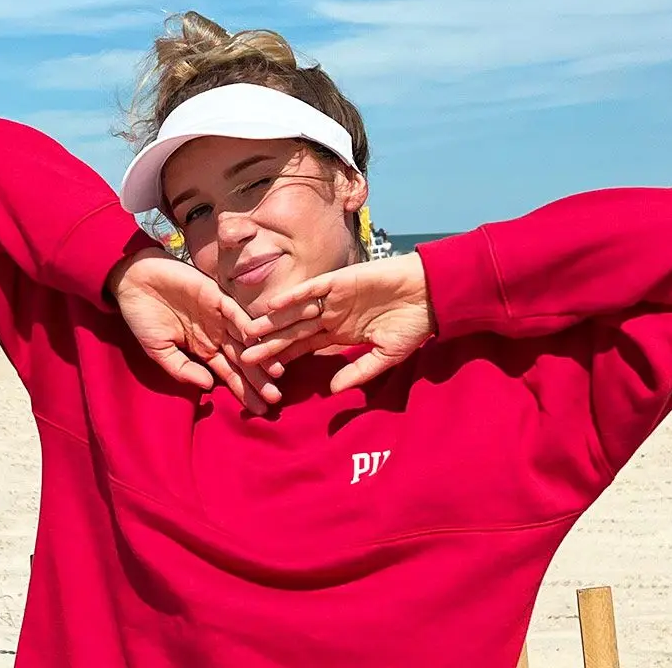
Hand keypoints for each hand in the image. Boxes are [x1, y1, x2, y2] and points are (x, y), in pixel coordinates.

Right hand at [108, 248, 279, 412]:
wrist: (133, 282)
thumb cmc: (143, 317)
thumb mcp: (159, 351)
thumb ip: (182, 370)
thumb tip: (209, 387)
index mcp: (204, 349)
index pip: (230, 374)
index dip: (244, 391)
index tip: (260, 410)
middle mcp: (217, 334)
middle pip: (243, 360)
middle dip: (259, 380)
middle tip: (276, 399)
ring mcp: (219, 316)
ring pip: (245, 339)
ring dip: (260, 355)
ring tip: (276, 374)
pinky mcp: (216, 296)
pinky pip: (235, 313)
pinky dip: (246, 326)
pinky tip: (258, 342)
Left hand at [238, 254, 435, 392]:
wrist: (430, 295)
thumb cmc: (412, 326)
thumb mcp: (384, 356)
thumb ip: (358, 372)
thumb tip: (332, 390)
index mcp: (340, 334)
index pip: (305, 347)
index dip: (284, 358)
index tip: (261, 373)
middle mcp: (332, 316)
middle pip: (294, 332)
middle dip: (270, 344)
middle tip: (242, 356)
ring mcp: (334, 298)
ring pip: (297, 311)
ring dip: (274, 322)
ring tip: (249, 332)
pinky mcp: (341, 280)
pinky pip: (313, 289)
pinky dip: (294, 296)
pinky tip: (274, 306)